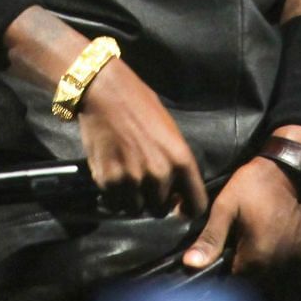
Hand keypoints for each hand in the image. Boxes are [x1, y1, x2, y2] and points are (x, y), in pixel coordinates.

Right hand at [77, 58, 208, 217]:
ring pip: (136, 209)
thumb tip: (179, 190)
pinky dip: (113, 194)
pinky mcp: (108, 180)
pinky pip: (114, 202)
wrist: (105, 92)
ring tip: (126, 177)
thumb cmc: (140, 104)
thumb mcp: (170, 131)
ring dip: (132, 198)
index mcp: (181, 160)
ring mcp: (133, 180)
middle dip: (153, 199)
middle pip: (160, 209)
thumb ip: (176, 162)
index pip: (196, 206)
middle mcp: (160, 175)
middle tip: (143, 181)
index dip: (186, 209)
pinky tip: (111, 174)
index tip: (178, 205)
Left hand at [182, 156, 300, 272]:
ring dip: (258, 252)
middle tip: (240, 228)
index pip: (232, 274)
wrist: (293, 169)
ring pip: (267, 266)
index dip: (224, 258)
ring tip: (255, 226)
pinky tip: (270, 228)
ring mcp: (293, 257)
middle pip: (251, 272)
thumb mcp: (226, 206)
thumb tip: (190, 263)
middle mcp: (277, 264)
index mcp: (257, 257)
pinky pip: (282, 258)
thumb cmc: (257, 184)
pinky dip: (274, 248)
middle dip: (241, 255)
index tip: (224, 239)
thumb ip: (210, 238)